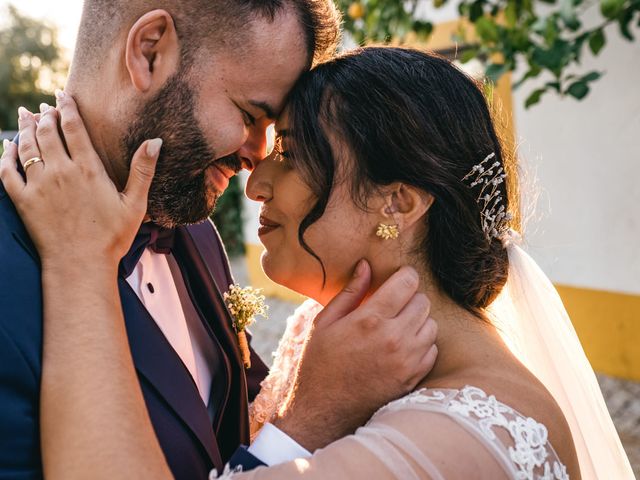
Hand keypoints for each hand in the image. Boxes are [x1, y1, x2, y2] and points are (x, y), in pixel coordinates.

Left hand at [0, 93, 160, 271]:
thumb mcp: (135, 204)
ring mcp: (38, 186)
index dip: (67, 108)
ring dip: (25, 128)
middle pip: (47, 132)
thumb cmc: (112, 237)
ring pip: (27, 146)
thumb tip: (156, 141)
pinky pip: (7, 171)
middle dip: (45, 114)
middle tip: (45, 105)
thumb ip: (143, 171)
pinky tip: (7, 146)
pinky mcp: (23, 201)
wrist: (80, 265)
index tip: (63, 95)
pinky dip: (5, 155)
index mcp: (88, 169)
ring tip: (25, 115)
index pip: (73, 128)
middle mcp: (60, 172)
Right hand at [273, 260, 437, 450]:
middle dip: (410, 299)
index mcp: (370, 319)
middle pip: (423, 302)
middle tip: (393, 306)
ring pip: (431, 325)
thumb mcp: (325, 323)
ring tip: (397, 327)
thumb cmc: (319, 363)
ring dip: (418, 322)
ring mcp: (407, 360)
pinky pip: (432, 350)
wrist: (322, 411)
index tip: (398, 279)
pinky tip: (402, 348)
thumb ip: (350, 292)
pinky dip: (422, 345)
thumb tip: (366, 264)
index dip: (405, 276)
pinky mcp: (413, 378)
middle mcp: (394, 338)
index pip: (408, 283)